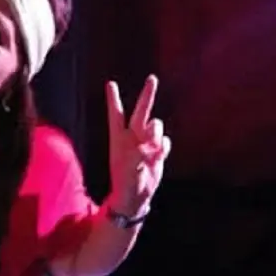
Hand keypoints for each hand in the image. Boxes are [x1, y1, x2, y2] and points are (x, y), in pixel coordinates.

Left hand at [105, 75, 170, 216]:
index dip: (114, 99)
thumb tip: (151, 143)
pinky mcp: (158, 152)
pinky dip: (163, 147)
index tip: (110, 83)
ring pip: (156, 126)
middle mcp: (133, 137)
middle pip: (141, 111)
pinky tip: (158, 156)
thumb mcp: (129, 167)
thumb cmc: (125, 181)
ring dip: (156, 132)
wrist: (135, 197)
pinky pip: (165, 142)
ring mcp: (146, 143)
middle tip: (152, 78)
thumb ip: (139, 152)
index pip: (116, 114)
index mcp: (119, 137)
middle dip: (147, 95)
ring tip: (151, 148)